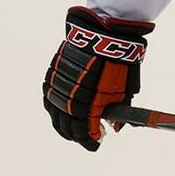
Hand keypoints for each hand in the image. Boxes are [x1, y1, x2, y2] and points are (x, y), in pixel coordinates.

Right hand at [42, 6, 153, 150]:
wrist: (104, 32)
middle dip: (77, 136)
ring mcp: (60, 85)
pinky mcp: (53, 74)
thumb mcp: (125, 88)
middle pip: (68, 125)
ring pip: (55, 114)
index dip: (89, 140)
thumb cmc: (119, 61)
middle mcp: (72, 95)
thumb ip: (118, 111)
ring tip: (72, 131)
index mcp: (91, 101)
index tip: (96, 143)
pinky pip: (49, 99)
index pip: (85, 130)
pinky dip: (54, 110)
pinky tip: (61, 114)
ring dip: (63, 126)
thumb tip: (114, 128)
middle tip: (85, 140)